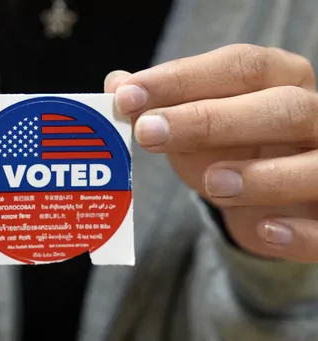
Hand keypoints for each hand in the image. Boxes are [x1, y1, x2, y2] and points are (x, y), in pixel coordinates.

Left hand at [107, 44, 317, 261]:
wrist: (273, 199)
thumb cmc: (233, 152)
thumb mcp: (194, 127)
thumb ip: (160, 106)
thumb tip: (115, 83)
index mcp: (281, 80)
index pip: (239, 68)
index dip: (182, 79)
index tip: (128, 95)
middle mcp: (317, 115)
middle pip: (280, 108)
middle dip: (210, 120)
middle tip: (149, 133)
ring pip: (316, 164)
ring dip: (262, 175)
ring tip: (212, 183)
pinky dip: (300, 231)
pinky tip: (264, 230)